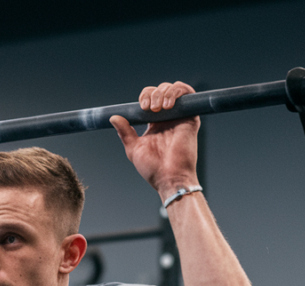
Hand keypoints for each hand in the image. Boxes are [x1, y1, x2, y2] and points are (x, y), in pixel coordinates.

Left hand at [110, 81, 199, 199]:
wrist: (169, 177)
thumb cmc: (152, 168)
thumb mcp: (134, 148)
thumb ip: (125, 132)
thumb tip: (113, 117)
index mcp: (155, 123)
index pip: (151, 97)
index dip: (145, 95)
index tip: (140, 106)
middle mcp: (168, 117)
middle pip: (162, 90)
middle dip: (153, 93)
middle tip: (148, 107)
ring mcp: (180, 116)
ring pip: (174, 89)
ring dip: (163, 92)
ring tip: (158, 107)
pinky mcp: (191, 118)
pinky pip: (189, 94)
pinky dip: (177, 91)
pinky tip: (168, 105)